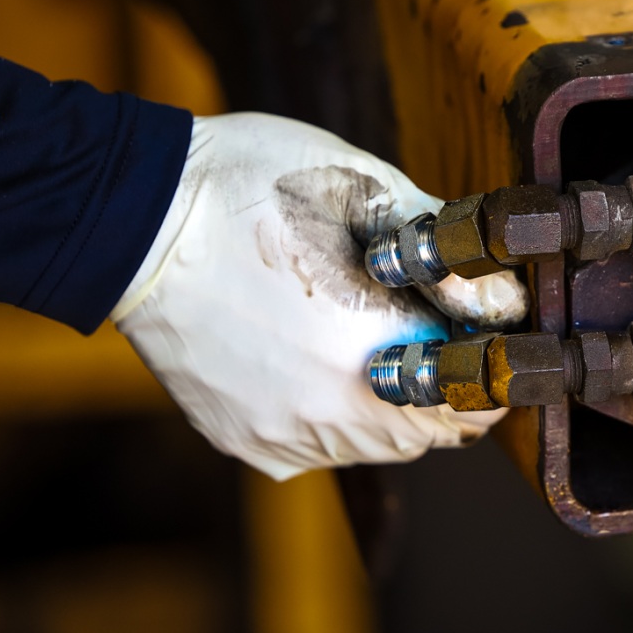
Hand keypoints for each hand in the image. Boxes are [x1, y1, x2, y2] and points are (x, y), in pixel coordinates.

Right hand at [112, 113, 528, 479]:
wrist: (135, 218)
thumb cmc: (254, 189)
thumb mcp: (373, 192)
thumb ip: (449, 256)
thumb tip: (498, 299)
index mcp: (377, 355)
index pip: (474, 408)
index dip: (484, 372)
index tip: (476, 341)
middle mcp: (332, 416)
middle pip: (425, 433)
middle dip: (437, 388)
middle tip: (419, 330)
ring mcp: (283, 437)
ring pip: (370, 443)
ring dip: (382, 402)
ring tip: (353, 335)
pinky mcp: (243, 440)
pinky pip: (312, 442)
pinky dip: (324, 408)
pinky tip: (301, 351)